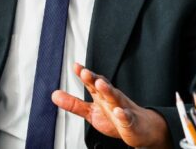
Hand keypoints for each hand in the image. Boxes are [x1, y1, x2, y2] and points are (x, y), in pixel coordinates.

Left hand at [51, 63, 169, 148]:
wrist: (140, 129)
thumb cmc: (114, 119)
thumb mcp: (91, 112)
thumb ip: (74, 104)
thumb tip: (54, 95)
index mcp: (102, 95)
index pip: (92, 82)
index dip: (84, 75)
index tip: (76, 66)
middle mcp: (112, 98)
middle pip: (103, 86)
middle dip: (94, 79)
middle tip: (85, 72)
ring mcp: (122, 109)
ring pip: (115, 98)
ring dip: (108, 91)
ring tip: (100, 84)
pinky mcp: (130, 122)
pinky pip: (127, 118)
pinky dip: (123, 115)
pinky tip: (118, 112)